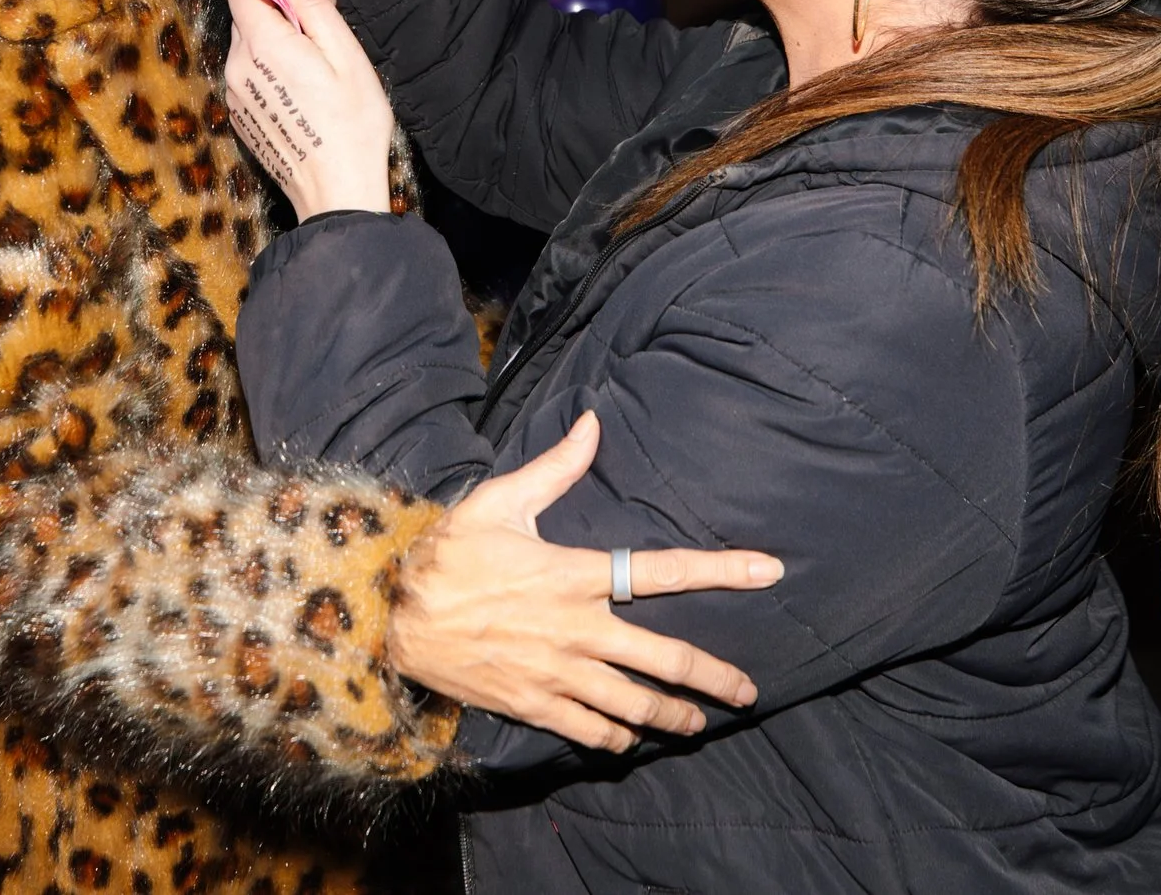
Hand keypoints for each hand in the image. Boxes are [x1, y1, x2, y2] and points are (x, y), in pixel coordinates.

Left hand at [223, 0, 395, 219]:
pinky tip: (303, 99)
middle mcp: (237, 67)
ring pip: (248, 48)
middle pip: (246, 17)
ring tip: (316, 77)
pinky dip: (272, 77)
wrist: (338, 192)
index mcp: (262, 45)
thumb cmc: (352, 123)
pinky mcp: (241, 117)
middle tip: (322, 43)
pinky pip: (250, 78)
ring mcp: (235, 96)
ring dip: (276, 48)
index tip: (303, 0)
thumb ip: (308, 2)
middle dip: (279, 17)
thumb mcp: (344, 52)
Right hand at [389, 412, 783, 753]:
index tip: (768, 572)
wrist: (392, 616)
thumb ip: (556, 467)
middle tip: (748, 690)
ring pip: (635, 706)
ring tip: (700, 722)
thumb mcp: (500, 500)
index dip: (721, 570)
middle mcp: (578, 629)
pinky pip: (589, 730)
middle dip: (715, 677)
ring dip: (674, 717)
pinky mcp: (533, 704)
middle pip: (666, 659)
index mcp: (575, 573)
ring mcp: (558, 673)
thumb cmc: (448, 553)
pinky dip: (617, 738)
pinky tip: (631, 739)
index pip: (664, 571)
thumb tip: (593, 421)